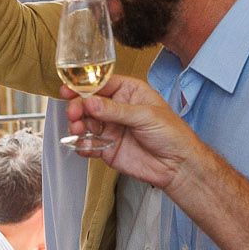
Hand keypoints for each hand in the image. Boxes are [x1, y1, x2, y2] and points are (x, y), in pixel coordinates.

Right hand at [66, 77, 202, 191]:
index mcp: (129, 93)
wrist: (178, 165)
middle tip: (74, 113)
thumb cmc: (172, 134)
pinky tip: (82, 145)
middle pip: (89, 103)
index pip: (102, 84)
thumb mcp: (146, 115)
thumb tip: (92, 102)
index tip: (70, 89)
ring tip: (78, 128)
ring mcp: (111, 128)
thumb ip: (116, 110)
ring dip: (77, 125)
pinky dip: (81, 145)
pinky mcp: (107, 148)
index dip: (84, 86)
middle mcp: (117, 109)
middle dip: (78, 107)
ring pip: (85, 123)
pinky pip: (88, 144)